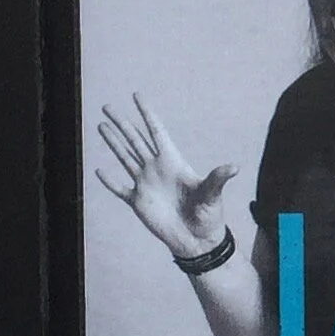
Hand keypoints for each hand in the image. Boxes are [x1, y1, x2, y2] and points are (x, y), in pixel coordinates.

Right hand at [95, 96, 234, 259]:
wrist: (197, 240)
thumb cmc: (208, 215)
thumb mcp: (213, 194)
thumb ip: (218, 179)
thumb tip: (235, 167)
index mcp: (173, 161)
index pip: (156, 131)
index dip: (147, 113)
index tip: (137, 96)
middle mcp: (156, 168)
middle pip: (135, 140)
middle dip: (122, 123)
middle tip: (107, 106)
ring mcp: (145, 184)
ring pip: (125, 157)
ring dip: (113, 143)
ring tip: (101, 126)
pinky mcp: (138, 202)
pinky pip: (120, 189)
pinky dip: (109, 180)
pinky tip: (99, 170)